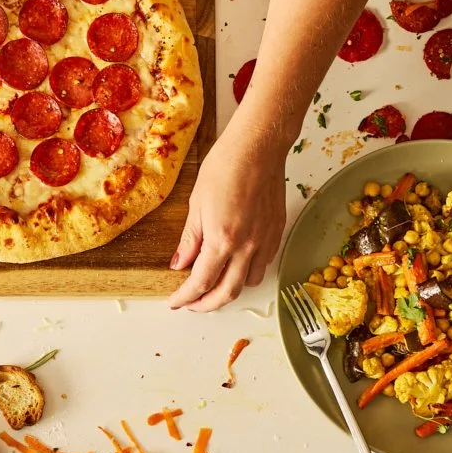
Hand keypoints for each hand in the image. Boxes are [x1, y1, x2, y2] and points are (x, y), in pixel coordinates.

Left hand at [169, 121, 286, 310]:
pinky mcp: (277, 232)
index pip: (200, 283)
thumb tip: (180, 262)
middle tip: (192, 303)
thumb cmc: (225, 166)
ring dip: (229, 289)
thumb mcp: (196, 204)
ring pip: (248, 282)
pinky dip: (247, 272)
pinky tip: (236, 263)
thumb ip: (190, 239)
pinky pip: (263, 264)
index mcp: (222, 240)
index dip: (185, 297)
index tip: (175, 301)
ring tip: (214, 283)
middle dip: (206, 305)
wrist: (258, 147)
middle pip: (226, 293)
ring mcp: (265, 241)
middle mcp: (246, 247)